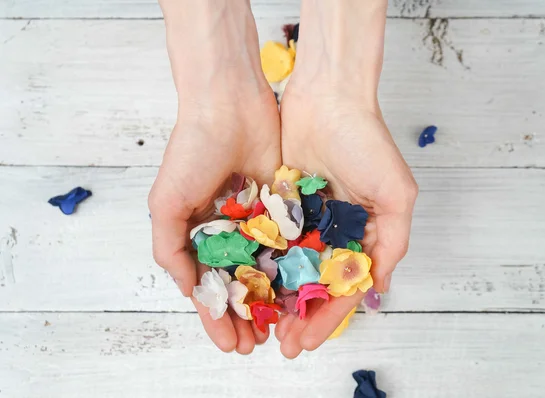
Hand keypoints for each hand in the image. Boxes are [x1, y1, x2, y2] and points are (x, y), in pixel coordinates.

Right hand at [149, 0, 280, 353]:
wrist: (229, 107)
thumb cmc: (191, 152)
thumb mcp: (166, 204)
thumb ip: (169, 249)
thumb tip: (187, 289)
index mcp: (198, 236)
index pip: (209, 287)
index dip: (217, 317)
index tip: (229, 344)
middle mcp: (229, 233)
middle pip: (240, 286)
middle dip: (246, 317)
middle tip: (256, 345)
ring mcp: (258, 221)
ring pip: (268, 272)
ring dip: (271, 302)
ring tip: (279, 331)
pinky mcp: (284, 208)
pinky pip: (290, 245)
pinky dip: (294, 271)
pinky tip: (300, 295)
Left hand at [275, 0, 417, 357]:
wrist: (328, 97)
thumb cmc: (367, 140)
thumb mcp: (396, 193)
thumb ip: (393, 241)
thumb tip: (378, 287)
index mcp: (364, 235)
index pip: (346, 287)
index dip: (329, 317)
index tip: (309, 340)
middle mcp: (335, 232)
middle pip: (316, 286)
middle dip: (302, 316)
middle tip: (283, 344)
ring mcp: (307, 221)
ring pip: (292, 270)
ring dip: (280, 299)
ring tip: (264, 325)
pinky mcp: (281, 205)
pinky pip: (271, 243)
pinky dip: (263, 267)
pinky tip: (250, 288)